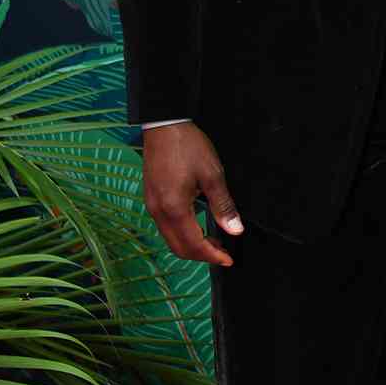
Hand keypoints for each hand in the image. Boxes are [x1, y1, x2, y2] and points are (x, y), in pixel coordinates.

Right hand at [142, 122, 242, 267]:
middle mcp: (158, 211)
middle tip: (222, 253)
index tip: (228, 259)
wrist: (164, 125)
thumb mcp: (213, 175)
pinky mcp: (150, 199)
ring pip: (170, 239)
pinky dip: (182, 234)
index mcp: (174, 208)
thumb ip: (223, 206)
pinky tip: (198, 226)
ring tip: (213, 241)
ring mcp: (151, 206)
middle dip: (201, 255)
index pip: (194, 244)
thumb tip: (235, 230)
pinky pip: (165, 226)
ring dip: (191, 245)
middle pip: (179, 248)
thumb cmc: (187, 146)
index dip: (212, 256)